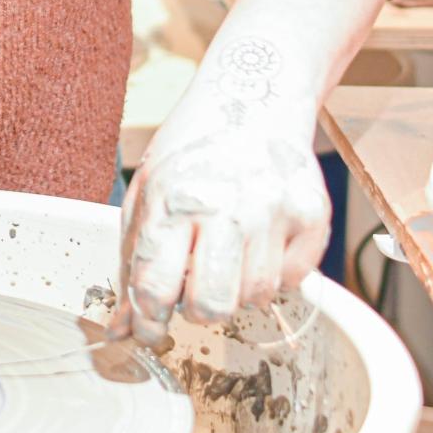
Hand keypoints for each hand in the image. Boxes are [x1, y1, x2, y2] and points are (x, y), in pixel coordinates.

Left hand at [111, 124, 327, 350]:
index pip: (155, 287)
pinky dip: (274, 272)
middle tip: (193, 287)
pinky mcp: (312, 215)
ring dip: (236, 287)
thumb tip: (120, 329)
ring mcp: (274, 211)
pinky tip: (259, 239)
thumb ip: (133, 262)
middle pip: (211, 306)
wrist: (252, 100)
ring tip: (227, 249)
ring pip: (254, 297)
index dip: (146, 323)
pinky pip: (292, 279)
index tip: (146, 332)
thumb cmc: (192, 151)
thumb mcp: (147, 195)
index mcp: (174, 200)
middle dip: (196, 310)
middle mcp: (226, 206)